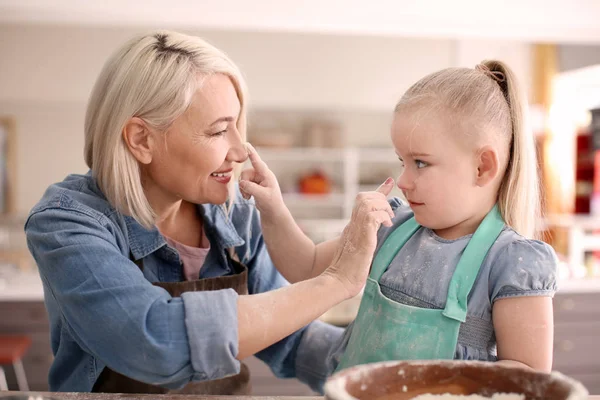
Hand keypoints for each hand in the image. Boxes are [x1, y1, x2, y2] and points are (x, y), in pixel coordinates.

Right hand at [239, 143, 285, 218]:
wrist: (273, 212)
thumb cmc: (271, 203)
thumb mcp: (262, 196)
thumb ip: (251, 188)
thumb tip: (241, 183)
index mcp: (267, 175)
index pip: (257, 162)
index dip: (251, 153)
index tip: (246, 144)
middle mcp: (262, 175)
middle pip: (245, 173)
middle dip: (244, 184)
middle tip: (247, 195)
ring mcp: (257, 179)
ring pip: (243, 179)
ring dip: (243, 189)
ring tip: (248, 197)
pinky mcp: (254, 184)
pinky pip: (243, 184)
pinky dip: (244, 191)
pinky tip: (248, 197)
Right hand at [323, 178, 394, 297]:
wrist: (337, 282)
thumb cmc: (349, 274)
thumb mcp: (360, 254)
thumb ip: (367, 245)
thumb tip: (376, 245)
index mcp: (352, 228)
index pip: (364, 203)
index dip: (378, 191)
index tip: (389, 182)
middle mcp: (352, 225)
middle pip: (363, 196)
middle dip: (380, 197)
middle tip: (389, 213)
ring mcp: (355, 229)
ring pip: (367, 202)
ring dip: (382, 206)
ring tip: (388, 220)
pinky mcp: (361, 236)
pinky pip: (372, 215)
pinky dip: (382, 216)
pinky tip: (386, 225)